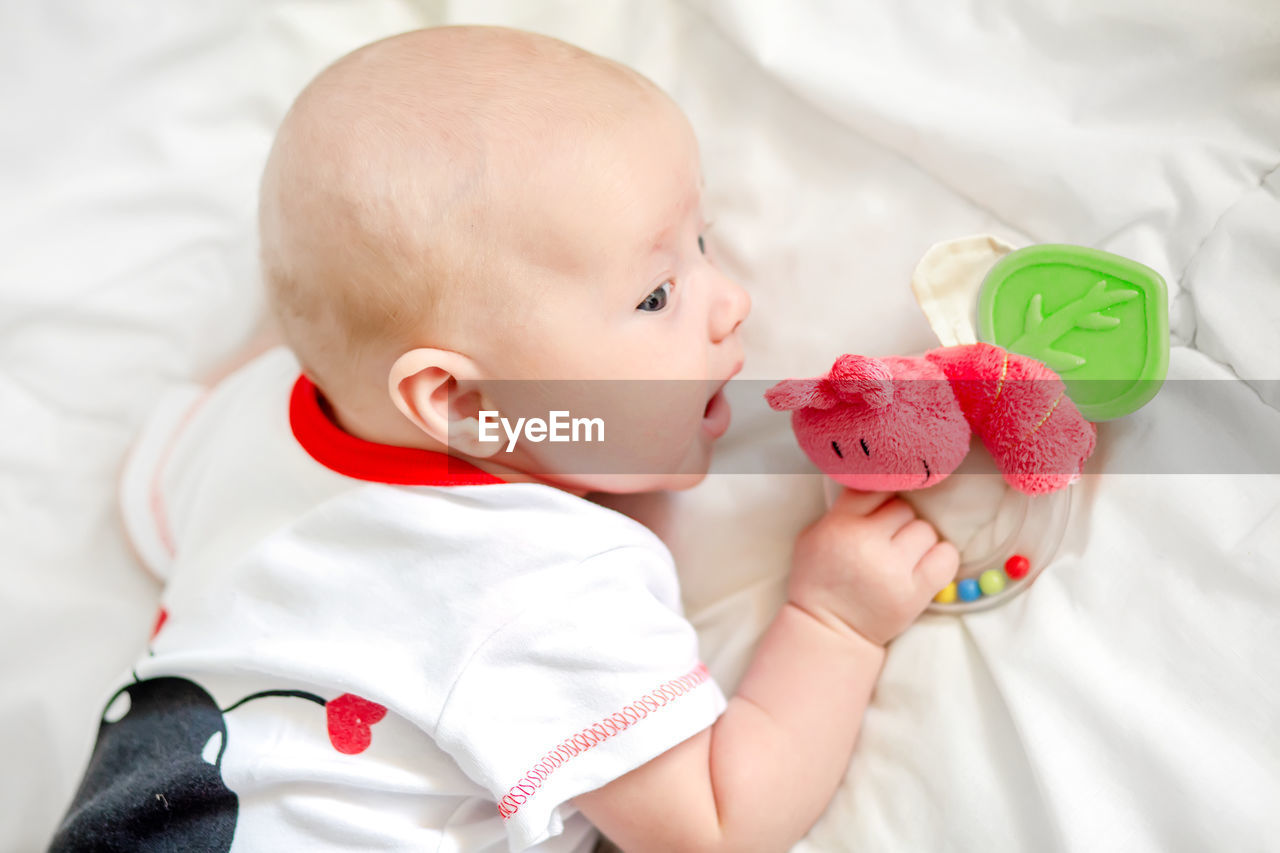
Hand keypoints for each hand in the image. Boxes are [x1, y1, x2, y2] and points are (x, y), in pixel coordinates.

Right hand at [787, 489, 958, 646]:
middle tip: (887, 538)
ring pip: (925, 529)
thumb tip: (876, 482)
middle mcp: (867, 544)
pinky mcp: (915, 593)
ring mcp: (893, 570)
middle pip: (904, 508)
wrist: (829, 631)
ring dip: (917, 539)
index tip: (879, 509)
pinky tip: (926, 562)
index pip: (874, 489)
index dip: (879, 498)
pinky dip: (940, 555)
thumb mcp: (812, 535)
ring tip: (903, 554)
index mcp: (839, 526)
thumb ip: (842, 509)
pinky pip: (946, 557)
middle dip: (897, 521)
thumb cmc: (819, 580)